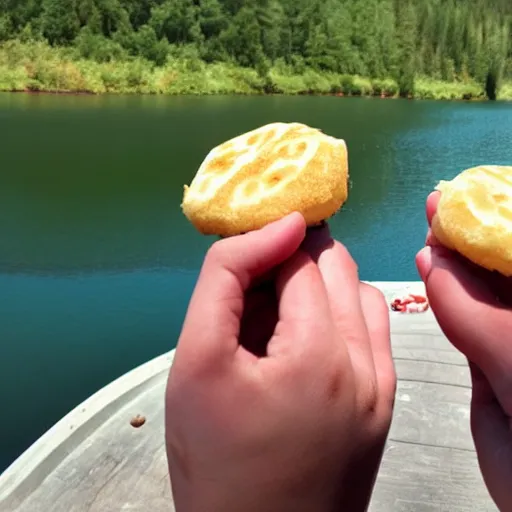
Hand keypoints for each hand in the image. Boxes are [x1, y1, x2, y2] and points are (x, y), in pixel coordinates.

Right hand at [165, 212, 395, 511]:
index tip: (241, 265)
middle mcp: (366, 363)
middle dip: (291, 264)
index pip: (301, 256)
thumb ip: (226, 280)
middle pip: (336, 267)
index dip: (267, 249)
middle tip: (253, 297)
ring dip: (317, 287)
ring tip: (276, 321)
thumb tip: (277, 225)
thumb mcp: (196, 361)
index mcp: (318, 353)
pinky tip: (306, 341)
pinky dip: (339, 315)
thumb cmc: (215, 461)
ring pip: (358, 292)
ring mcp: (383, 385)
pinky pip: (371, 329)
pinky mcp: (385, 402)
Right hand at [416, 192, 511, 510]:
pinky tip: (429, 268)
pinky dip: (444, 293)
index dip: (497, 217)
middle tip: (441, 201)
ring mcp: (509, 339)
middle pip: (502, 262)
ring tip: (430, 223)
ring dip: (454, 258)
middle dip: (473, 230)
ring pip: (481, 288)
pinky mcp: (487, 358)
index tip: (467, 191)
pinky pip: (465, 316)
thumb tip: (431, 261)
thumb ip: (475, 311)